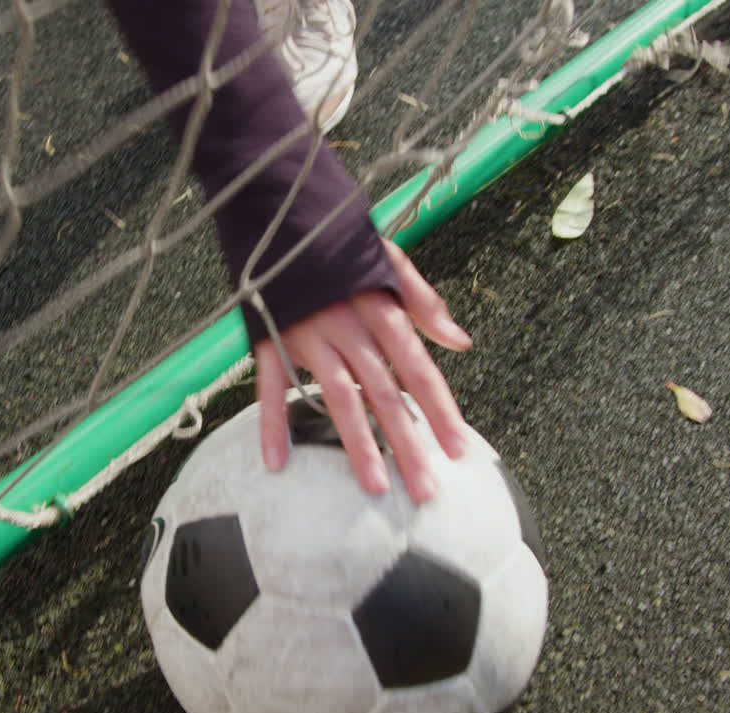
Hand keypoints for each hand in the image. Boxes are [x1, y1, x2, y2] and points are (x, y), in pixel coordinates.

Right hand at [253, 239, 471, 503]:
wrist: (278, 206)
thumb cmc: (339, 239)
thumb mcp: (388, 259)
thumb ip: (424, 302)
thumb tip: (460, 342)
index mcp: (380, 306)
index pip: (418, 368)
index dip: (440, 410)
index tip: (459, 450)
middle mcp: (347, 325)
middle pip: (383, 393)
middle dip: (406, 443)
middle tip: (425, 490)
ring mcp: (306, 334)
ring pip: (336, 397)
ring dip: (356, 445)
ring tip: (375, 487)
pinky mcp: (268, 337)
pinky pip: (270, 386)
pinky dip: (271, 423)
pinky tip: (276, 462)